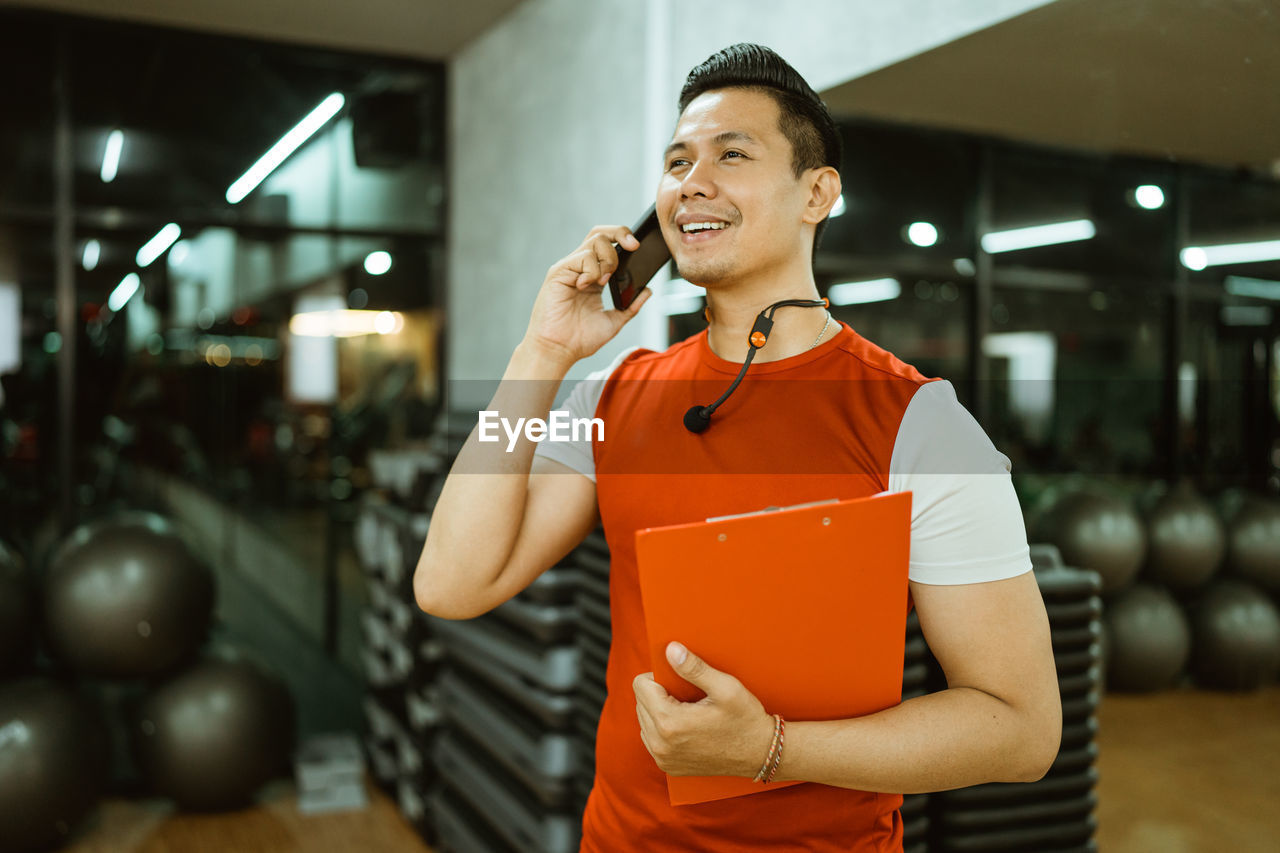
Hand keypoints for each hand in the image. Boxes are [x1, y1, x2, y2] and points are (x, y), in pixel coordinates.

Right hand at [523, 226, 653, 367]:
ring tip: (603, 283)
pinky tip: (586, 286)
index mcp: (593, 276)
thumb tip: (648, 290)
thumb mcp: (614, 321)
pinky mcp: (558, 272)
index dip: (624, 238)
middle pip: (600, 233)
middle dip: (620, 234)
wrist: (559, 351)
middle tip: (633, 247)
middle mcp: (580, 268)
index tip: (638, 247)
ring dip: (608, 260)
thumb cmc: (579, 339)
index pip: (608, 244)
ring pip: (595, 240)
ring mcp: (569, 268)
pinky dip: (592, 271)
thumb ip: (631, 306)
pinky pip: (582, 257)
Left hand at [632, 641, 775, 778]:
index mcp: (670, 723)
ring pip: (644, 720)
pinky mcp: (668, 766)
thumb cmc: (746, 720)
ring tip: (688, 710)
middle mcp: (660, 744)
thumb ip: (694, 668)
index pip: (640, 685)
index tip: (680, 679)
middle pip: (640, 702)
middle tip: (688, 695)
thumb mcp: (726, 687)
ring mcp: (663, 758)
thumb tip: (670, 649)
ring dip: (659, 711)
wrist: (760, 754)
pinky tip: (686, 726)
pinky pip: (652, 738)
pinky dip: (663, 728)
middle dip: (659, 693)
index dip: (659, 675)